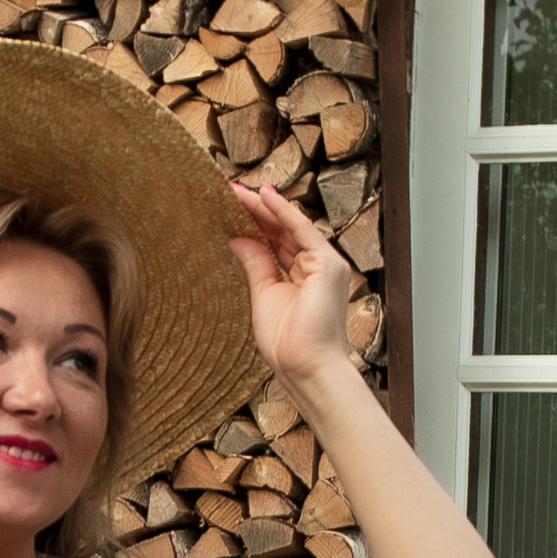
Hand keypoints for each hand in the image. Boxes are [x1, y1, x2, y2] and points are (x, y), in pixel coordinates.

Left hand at [226, 180, 358, 389]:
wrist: (305, 366)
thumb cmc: (287, 343)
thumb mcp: (263, 295)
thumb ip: (255, 264)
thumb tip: (237, 239)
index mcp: (302, 277)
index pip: (276, 242)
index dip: (254, 224)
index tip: (229, 208)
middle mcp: (316, 267)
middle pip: (282, 232)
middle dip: (256, 211)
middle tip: (229, 192)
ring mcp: (325, 264)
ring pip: (290, 227)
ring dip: (264, 207)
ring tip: (237, 191)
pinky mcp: (328, 264)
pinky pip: (302, 230)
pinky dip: (282, 211)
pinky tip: (264, 196)